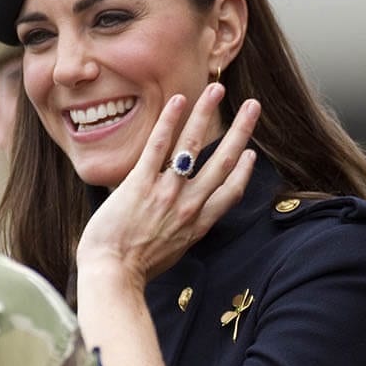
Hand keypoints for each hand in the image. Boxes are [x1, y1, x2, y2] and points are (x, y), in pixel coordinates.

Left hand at [76, 83, 259, 288]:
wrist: (112, 276)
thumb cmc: (133, 270)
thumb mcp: (170, 255)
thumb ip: (179, 233)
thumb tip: (176, 224)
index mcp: (197, 225)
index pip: (231, 192)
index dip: (244, 170)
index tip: (250, 152)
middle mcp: (189, 206)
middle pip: (224, 161)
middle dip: (241, 130)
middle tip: (253, 106)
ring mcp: (166, 192)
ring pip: (194, 146)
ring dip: (207, 113)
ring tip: (217, 88)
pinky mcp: (140, 184)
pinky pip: (158, 146)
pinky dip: (170, 121)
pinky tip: (179, 100)